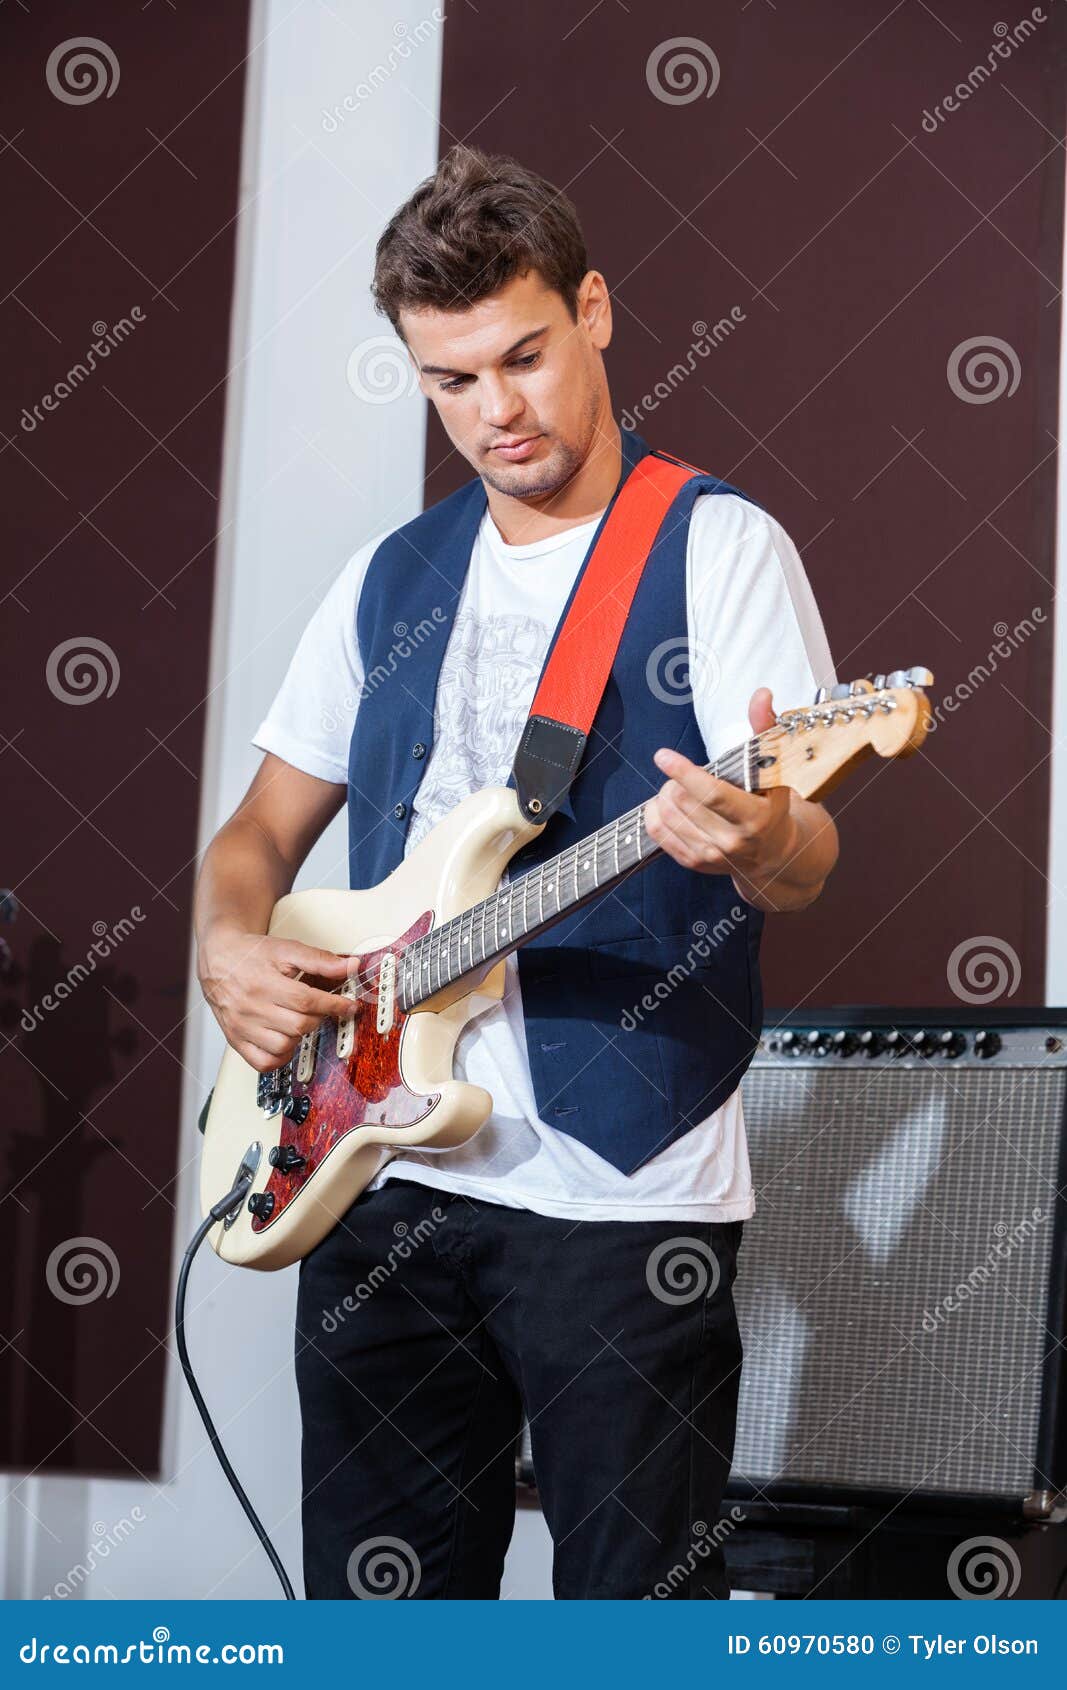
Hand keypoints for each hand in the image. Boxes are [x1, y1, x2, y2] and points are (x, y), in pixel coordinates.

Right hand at [197, 926, 358, 1072]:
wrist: (219, 958)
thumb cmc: (250, 955)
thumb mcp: (287, 949)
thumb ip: (320, 960)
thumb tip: (350, 966)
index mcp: (264, 983)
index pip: (306, 1001)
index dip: (334, 1005)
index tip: (348, 1006)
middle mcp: (251, 1007)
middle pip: (298, 1025)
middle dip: (319, 1017)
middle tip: (322, 1009)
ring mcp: (242, 1027)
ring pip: (283, 1046)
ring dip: (300, 1036)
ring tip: (300, 1021)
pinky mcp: (236, 1040)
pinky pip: (262, 1063)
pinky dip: (280, 1057)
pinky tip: (286, 1041)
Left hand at [642, 686, 799, 906]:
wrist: (774, 854)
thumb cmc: (772, 804)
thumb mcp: (774, 769)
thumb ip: (764, 729)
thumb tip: (761, 695)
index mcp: (755, 817)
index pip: (712, 795)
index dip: (684, 773)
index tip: (662, 756)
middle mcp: (733, 841)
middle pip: (682, 801)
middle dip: (675, 780)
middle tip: (683, 773)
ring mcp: (712, 855)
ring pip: (666, 816)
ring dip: (664, 794)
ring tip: (678, 788)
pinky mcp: (694, 863)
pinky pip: (658, 833)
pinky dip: (654, 813)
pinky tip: (666, 804)